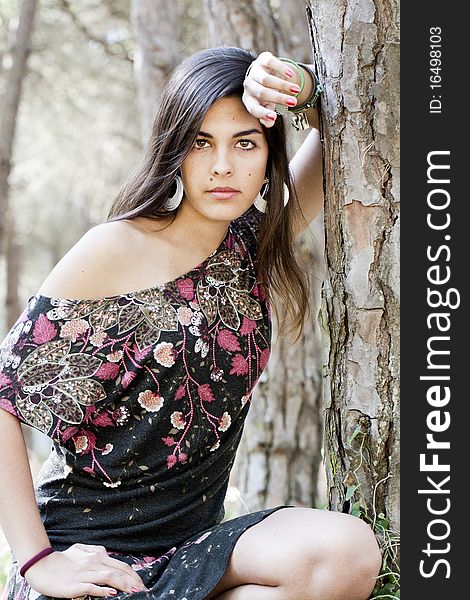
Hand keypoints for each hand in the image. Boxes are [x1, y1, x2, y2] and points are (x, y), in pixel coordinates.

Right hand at [24, 543, 147, 597]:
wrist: (41, 566)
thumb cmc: (62, 560)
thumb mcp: (81, 550)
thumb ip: (95, 551)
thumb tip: (106, 554)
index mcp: (97, 555)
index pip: (120, 565)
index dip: (133, 575)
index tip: (141, 584)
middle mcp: (93, 562)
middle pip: (118, 571)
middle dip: (133, 581)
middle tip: (142, 590)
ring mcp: (84, 573)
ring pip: (108, 577)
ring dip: (123, 585)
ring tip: (133, 592)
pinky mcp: (74, 585)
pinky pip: (90, 587)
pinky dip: (102, 590)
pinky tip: (111, 593)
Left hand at [242, 51, 300, 127]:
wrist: (267, 73)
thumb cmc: (267, 95)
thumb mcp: (268, 106)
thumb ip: (268, 115)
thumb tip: (269, 124)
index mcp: (248, 99)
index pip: (253, 108)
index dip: (262, 113)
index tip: (274, 118)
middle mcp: (248, 85)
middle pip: (262, 93)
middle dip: (279, 98)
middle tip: (294, 102)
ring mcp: (254, 71)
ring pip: (266, 80)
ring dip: (283, 85)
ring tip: (297, 90)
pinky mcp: (262, 59)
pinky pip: (270, 63)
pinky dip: (281, 68)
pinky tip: (291, 75)